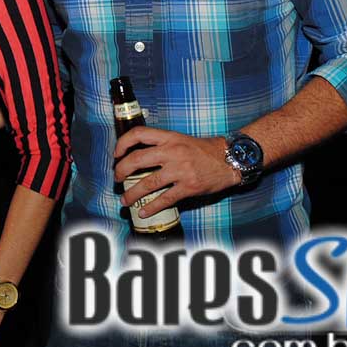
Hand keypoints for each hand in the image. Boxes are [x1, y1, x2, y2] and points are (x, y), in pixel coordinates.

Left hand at [114, 128, 239, 218]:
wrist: (230, 159)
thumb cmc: (204, 150)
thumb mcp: (180, 139)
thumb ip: (161, 145)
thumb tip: (138, 157)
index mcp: (169, 138)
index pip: (138, 134)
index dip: (122, 143)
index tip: (116, 154)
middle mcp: (172, 152)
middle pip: (137, 160)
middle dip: (121, 171)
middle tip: (117, 179)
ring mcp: (180, 170)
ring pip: (148, 183)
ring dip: (132, 194)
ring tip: (125, 200)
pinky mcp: (189, 187)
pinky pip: (165, 199)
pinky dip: (151, 207)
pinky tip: (143, 212)